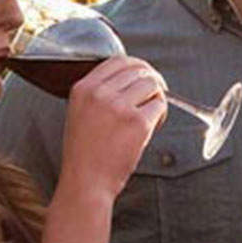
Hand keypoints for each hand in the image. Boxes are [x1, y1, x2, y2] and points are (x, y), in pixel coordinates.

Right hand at [60, 56, 166, 199]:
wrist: (86, 182)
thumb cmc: (85, 153)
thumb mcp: (80, 113)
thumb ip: (100, 93)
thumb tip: (132, 77)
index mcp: (83, 88)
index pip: (118, 60)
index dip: (137, 66)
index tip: (145, 76)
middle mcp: (99, 94)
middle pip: (139, 70)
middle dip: (152, 82)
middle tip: (155, 96)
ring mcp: (119, 107)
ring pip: (152, 85)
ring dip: (157, 98)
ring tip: (150, 116)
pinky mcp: (138, 122)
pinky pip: (160, 105)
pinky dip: (161, 115)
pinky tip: (152, 127)